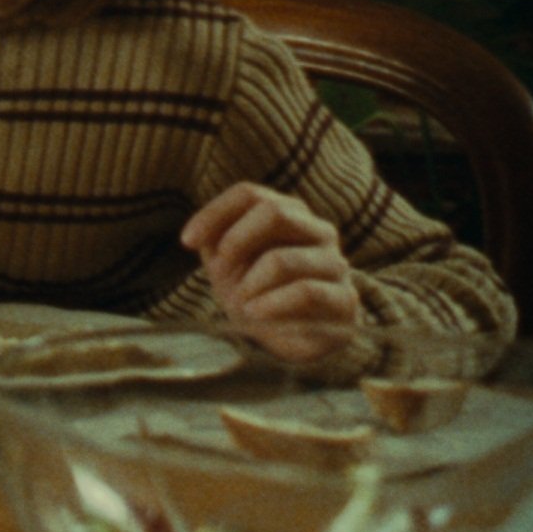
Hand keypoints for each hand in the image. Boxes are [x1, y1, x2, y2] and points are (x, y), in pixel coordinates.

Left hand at [180, 182, 359, 323]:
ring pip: (283, 259)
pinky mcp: (345, 299)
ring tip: (241, 303)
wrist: (288, 337)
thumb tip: (198, 236)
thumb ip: (213, 242)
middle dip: (236, 242)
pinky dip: (271, 305)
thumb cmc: (254, 291)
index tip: (187, 241)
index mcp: (288, 214)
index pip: (249, 194)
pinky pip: (305, 293)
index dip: (214, 214)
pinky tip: (256, 315)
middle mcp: (317, 231)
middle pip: (274, 212)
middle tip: (221, 272)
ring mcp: (335, 263)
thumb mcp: (225, 264)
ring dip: (249, 284)